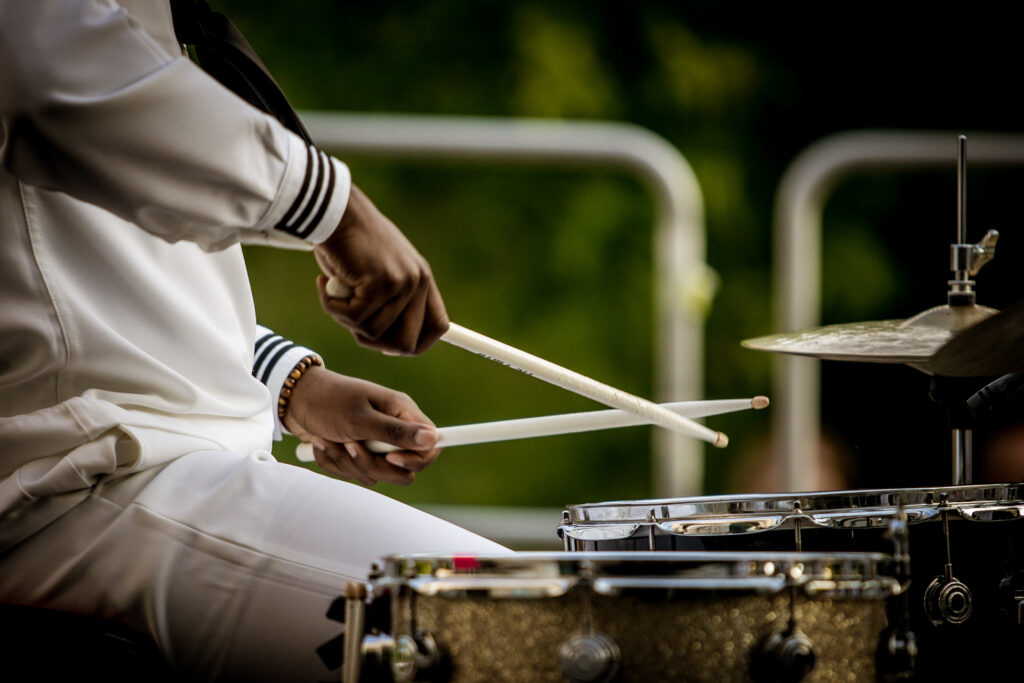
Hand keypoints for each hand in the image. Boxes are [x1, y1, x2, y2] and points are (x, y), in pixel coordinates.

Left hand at [282, 365, 440, 485]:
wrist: (293, 401)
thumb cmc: (328, 401)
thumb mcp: (360, 417)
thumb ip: (396, 432)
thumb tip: (432, 439)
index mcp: (401, 414)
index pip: (430, 446)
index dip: (417, 459)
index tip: (391, 458)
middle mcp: (392, 430)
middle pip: (402, 470)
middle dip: (372, 464)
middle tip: (350, 445)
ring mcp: (374, 444)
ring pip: (375, 475)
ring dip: (347, 462)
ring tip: (330, 440)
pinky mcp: (357, 454)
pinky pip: (354, 475)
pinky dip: (335, 463)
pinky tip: (323, 443)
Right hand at [313, 184, 447, 354]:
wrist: (333, 211)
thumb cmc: (347, 243)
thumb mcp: (377, 274)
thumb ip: (389, 303)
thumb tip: (393, 347)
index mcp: (423, 279)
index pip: (438, 327)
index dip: (415, 345)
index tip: (386, 346)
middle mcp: (418, 282)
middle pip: (407, 344)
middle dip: (374, 343)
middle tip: (350, 322)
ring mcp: (402, 283)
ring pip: (373, 332)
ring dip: (346, 320)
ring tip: (333, 292)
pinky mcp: (380, 283)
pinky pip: (354, 318)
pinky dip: (332, 307)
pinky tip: (324, 283)